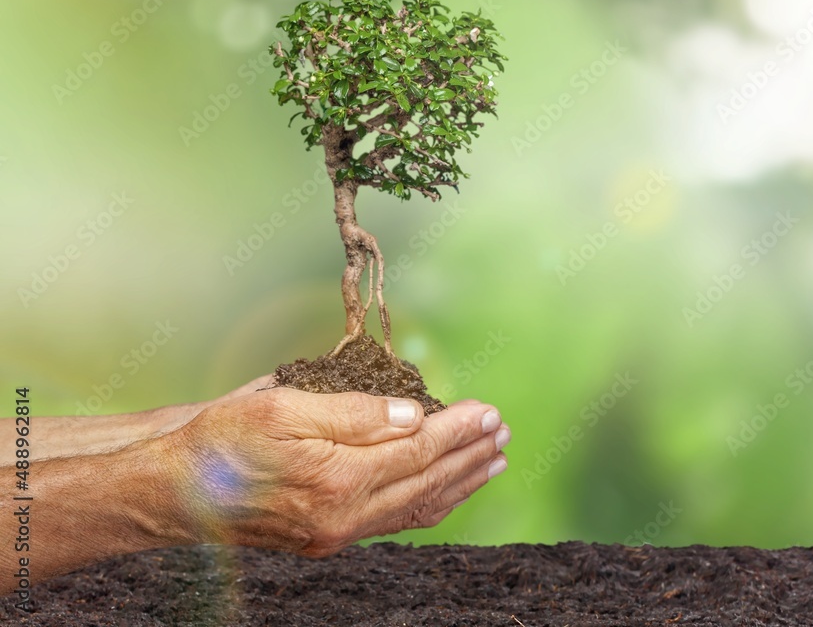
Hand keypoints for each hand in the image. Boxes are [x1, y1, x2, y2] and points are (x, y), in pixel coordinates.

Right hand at [164, 387, 509, 556]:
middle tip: (503, 433)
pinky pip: (394, 523)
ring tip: (492, 462)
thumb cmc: (221, 442)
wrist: (174, 495)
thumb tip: (412, 415)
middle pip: (427, 482)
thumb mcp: (282, 408)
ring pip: (417, 508)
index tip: (488, 410)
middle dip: (470, 455)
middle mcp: (345, 515)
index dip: (458, 429)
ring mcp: (337, 534)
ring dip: (459, 483)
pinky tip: (444, 492)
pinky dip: (427, 504)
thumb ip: (353, 413)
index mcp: (338, 478)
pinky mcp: (327, 540)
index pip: (418, 450)